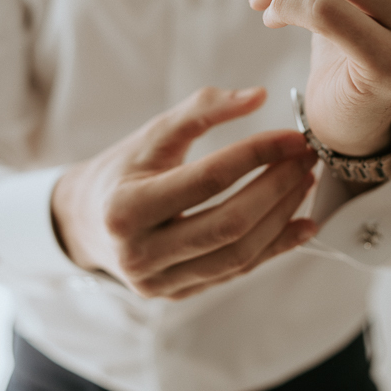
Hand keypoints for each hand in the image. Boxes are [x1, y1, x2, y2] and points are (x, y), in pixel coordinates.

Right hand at [51, 86, 317, 300]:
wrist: (84, 221)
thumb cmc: (121, 171)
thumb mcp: (151, 134)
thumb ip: (201, 110)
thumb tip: (259, 96)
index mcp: (126, 208)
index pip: (209, 179)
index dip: (258, 154)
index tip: (292, 137)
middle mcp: (139, 253)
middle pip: (229, 224)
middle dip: (277, 189)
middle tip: (305, 160)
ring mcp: (158, 282)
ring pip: (238, 255)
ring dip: (281, 218)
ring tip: (303, 183)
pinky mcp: (176, 294)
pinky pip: (236, 272)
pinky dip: (274, 248)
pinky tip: (301, 223)